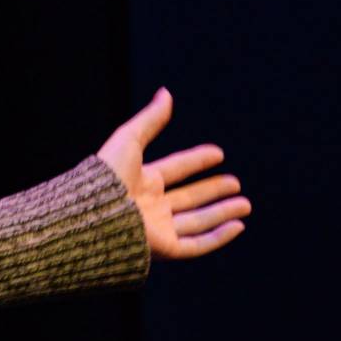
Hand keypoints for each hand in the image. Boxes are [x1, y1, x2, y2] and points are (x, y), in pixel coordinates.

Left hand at [96, 87, 249, 260]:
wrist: (94, 213)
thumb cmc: (107, 176)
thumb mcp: (129, 140)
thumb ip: (150, 119)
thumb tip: (166, 93)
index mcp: (141, 181)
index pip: (175, 169)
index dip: (197, 161)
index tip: (219, 153)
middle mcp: (150, 206)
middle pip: (188, 198)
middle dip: (214, 191)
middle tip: (236, 184)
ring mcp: (157, 228)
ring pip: (197, 221)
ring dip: (222, 212)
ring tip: (245, 204)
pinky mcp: (163, 248)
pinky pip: (196, 244)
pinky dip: (218, 236)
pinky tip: (237, 225)